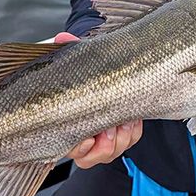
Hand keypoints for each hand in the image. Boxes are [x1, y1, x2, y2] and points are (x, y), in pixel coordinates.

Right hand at [53, 32, 144, 168]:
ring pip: (112, 151)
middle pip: (92, 156)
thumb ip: (71, 51)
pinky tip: (132, 118)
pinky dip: (133, 131)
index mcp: (68, 125)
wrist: (109, 74)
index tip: (88, 138)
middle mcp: (84, 138)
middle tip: (112, 127)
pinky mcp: (122, 136)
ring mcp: (103, 139)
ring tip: (125, 119)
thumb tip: (62, 39)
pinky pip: (130, 141)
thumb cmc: (89, 73)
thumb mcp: (80, 62)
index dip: (80, 148)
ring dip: (121, 137)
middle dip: (106, 143)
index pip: (71, 149)